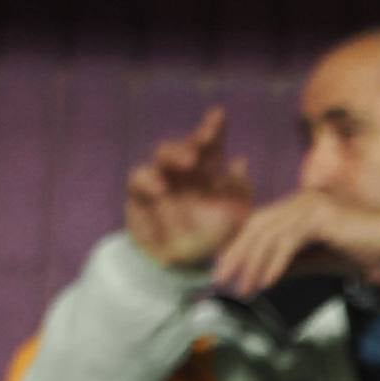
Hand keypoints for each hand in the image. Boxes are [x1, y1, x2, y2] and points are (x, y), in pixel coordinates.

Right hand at [126, 106, 254, 268]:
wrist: (183, 266)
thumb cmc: (211, 239)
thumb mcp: (235, 218)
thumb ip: (240, 191)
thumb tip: (240, 161)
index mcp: (207, 174)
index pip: (210, 147)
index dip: (213, 128)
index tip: (219, 114)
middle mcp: (183, 173)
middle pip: (186, 146)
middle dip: (195, 140)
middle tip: (205, 139)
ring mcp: (160, 181)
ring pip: (162, 156)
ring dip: (175, 155)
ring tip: (189, 161)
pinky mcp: (140, 195)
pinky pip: (139, 180)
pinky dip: (149, 181)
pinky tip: (161, 188)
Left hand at [209, 189, 379, 299]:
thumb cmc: (367, 253)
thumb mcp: (320, 261)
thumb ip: (293, 263)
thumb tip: (264, 274)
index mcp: (300, 206)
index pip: (259, 224)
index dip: (239, 247)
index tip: (226, 270)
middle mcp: (301, 200)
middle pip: (257, 226)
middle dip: (236, 254)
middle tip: (221, 279)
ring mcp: (310, 205)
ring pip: (268, 234)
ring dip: (252, 264)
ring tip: (243, 289)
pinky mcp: (320, 216)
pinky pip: (287, 242)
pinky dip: (274, 263)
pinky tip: (266, 283)